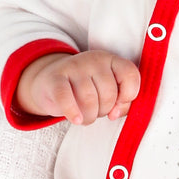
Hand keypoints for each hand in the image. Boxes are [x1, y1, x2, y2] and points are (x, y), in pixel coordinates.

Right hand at [16, 50, 140, 124]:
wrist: (49, 82)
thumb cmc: (84, 91)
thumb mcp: (106, 92)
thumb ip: (120, 102)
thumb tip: (115, 113)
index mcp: (110, 61)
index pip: (130, 74)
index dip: (128, 95)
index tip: (118, 107)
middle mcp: (93, 60)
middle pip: (108, 92)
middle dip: (104, 111)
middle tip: (96, 112)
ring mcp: (73, 67)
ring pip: (89, 99)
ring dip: (89, 116)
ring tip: (85, 117)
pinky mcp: (55, 78)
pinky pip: (65, 98)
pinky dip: (73, 112)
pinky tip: (76, 119)